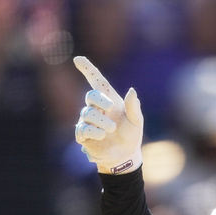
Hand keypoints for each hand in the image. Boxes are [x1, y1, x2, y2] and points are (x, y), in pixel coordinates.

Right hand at [73, 55, 143, 174]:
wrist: (125, 155)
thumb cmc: (131, 135)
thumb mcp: (137, 121)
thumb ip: (134, 107)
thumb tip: (132, 90)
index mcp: (109, 100)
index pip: (96, 81)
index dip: (88, 70)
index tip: (78, 59)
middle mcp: (96, 108)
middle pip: (91, 96)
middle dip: (100, 101)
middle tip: (111, 109)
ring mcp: (88, 121)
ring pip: (87, 114)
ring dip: (101, 121)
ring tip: (111, 130)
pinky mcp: (83, 135)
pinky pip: (82, 129)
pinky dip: (93, 132)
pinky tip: (101, 136)